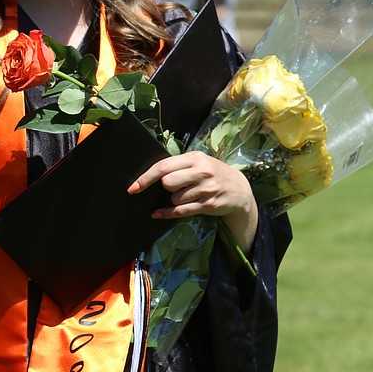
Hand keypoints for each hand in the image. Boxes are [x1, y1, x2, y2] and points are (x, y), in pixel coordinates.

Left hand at [128, 151, 257, 253]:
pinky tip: (160, 213)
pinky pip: (180, 211)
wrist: (239, 189)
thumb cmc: (213, 173)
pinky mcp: (208, 205)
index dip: (145, 178)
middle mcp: (201, 172)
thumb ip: (178, 165)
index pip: (163, 167)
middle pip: (167, 183)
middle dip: (166, 187)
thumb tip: (151, 174)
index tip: (133, 187)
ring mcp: (205, 190)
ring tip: (188, 194)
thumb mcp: (199, 162)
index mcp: (195, 158)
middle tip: (177, 186)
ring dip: (174, 199)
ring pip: (174, 198)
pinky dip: (167, 213)